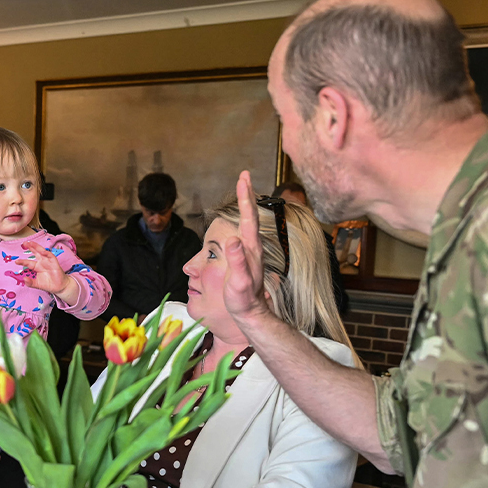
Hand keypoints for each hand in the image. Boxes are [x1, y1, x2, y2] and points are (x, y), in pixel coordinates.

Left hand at [19, 241, 77, 302]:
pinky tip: (43, 252)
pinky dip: (47, 253)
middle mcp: (42, 262)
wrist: (59, 287)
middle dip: (30, 247)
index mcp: (37, 267)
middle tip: (24, 243)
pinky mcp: (54, 263)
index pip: (28, 262)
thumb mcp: (37, 284)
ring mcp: (48, 262)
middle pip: (35, 253)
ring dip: (37, 247)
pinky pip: (51, 256)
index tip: (16, 262)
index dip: (22, 261)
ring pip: (42, 252)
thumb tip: (24, 279)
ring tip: (31, 243)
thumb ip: (30, 283)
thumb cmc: (48, 284)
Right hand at [223, 171, 272, 323]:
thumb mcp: (238, 282)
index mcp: (251, 249)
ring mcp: (251, 251)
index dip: (245, 197)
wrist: (251, 312)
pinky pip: (245, 231)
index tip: (242, 178)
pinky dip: (243, 218)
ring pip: (248, 221)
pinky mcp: (247, 256)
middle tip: (244, 175)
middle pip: (250, 215)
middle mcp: (252, 246)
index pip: (248, 217)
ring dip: (246, 204)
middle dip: (246, 194)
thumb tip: (234, 239)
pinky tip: (241, 217)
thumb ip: (238, 261)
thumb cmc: (243, 299)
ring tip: (243, 189)